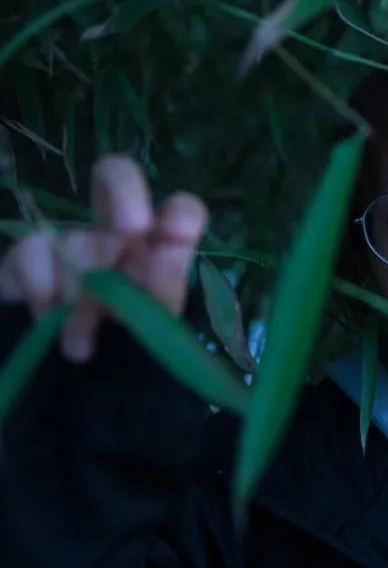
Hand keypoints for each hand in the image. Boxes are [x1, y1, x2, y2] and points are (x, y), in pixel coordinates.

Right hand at [0, 154, 208, 361]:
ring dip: (82, 289)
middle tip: (132, 231)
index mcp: (161, 250)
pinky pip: (31, 251)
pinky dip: (42, 287)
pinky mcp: (26, 259)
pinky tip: (50, 318)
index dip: (181, 216)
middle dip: (124, 194)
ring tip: (84, 341)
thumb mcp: (154, 327)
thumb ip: (165, 289)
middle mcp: (116, 234)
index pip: (181, 211)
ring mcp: (70, 241)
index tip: (175, 236)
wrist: (76, 393)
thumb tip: (163, 251)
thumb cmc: (128, 354)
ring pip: (76, 236)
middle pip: (116, 174)